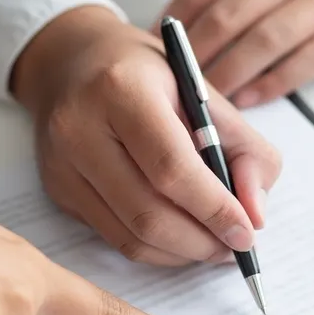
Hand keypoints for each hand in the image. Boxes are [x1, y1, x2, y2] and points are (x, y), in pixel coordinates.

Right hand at [11, 7, 280, 266]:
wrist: (68, 62)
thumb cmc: (142, 72)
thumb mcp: (200, 88)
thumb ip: (243, 146)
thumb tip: (256, 214)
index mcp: (121, 90)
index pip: (171, 167)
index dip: (214, 208)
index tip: (247, 232)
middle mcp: (80, 129)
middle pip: (148, 213)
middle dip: (202, 241)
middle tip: (236, 246)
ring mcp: (62, 165)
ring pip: (130, 237)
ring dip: (182, 253)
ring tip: (214, 244)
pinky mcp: (58, 192)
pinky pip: (114, 237)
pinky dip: (156, 249)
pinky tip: (181, 237)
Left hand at [159, 0, 313, 105]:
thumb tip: (182, 24)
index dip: (172, 26)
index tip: (150, 54)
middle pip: (228, 17)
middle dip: (192, 58)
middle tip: (168, 88)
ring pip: (263, 42)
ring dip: (228, 77)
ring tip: (204, 103)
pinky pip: (306, 61)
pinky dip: (273, 83)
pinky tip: (249, 100)